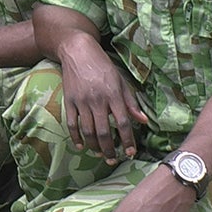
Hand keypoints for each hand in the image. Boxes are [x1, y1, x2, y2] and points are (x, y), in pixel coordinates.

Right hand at [58, 44, 147, 162]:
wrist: (77, 51)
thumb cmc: (103, 66)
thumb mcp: (121, 81)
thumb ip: (131, 102)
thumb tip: (143, 121)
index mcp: (113, 95)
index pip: (122, 123)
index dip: (127, 140)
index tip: (130, 152)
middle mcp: (97, 100)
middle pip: (104, 131)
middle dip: (110, 149)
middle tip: (113, 160)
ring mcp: (81, 101)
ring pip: (88, 130)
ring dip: (94, 146)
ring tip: (100, 154)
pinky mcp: (68, 100)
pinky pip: (72, 123)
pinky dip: (76, 137)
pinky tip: (81, 146)